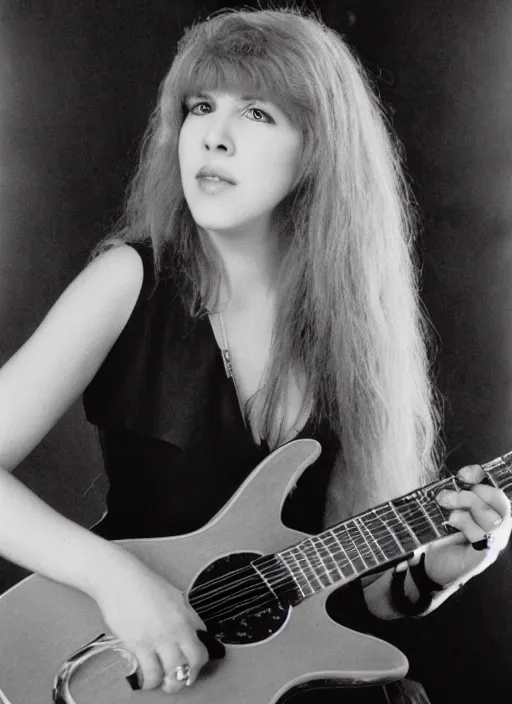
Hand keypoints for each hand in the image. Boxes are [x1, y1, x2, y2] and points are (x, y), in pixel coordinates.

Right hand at [95, 553, 208, 693]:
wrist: (119, 579)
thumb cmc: (144, 584)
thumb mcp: (174, 596)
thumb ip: (186, 615)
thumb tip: (195, 631)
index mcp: (186, 616)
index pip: (203, 645)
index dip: (200, 660)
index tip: (193, 665)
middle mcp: (176, 629)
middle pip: (194, 662)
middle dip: (189, 676)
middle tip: (181, 680)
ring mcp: (158, 638)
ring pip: (174, 673)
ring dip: (170, 683)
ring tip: (163, 682)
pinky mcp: (138, 645)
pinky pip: (150, 673)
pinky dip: (150, 682)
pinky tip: (147, 679)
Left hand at [425, 464, 510, 586]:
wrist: (431, 565)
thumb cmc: (443, 535)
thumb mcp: (450, 510)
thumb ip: (458, 495)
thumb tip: (459, 478)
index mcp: (492, 512)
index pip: (497, 491)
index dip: (482, 478)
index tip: (463, 474)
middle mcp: (499, 527)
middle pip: (500, 503)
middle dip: (471, 495)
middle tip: (446, 498)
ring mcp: (494, 543)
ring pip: (493, 518)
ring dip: (467, 508)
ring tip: (447, 510)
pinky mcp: (484, 556)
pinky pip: (483, 536)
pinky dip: (466, 524)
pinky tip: (451, 523)